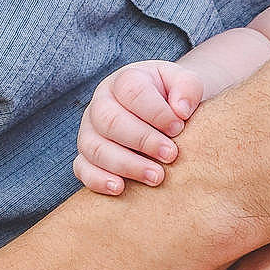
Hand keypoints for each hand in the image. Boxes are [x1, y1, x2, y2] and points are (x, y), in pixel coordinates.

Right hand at [73, 60, 199, 195]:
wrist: (163, 112)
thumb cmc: (173, 97)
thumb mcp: (185, 84)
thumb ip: (188, 88)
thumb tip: (181, 110)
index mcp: (124, 81)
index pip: (131, 91)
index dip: (156, 112)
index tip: (179, 128)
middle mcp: (101, 103)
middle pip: (109, 120)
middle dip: (142, 140)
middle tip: (171, 155)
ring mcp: (90, 130)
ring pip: (94, 147)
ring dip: (126, 164)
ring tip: (156, 177)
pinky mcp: (86, 155)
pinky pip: (81, 167)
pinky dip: (97, 179)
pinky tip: (120, 188)